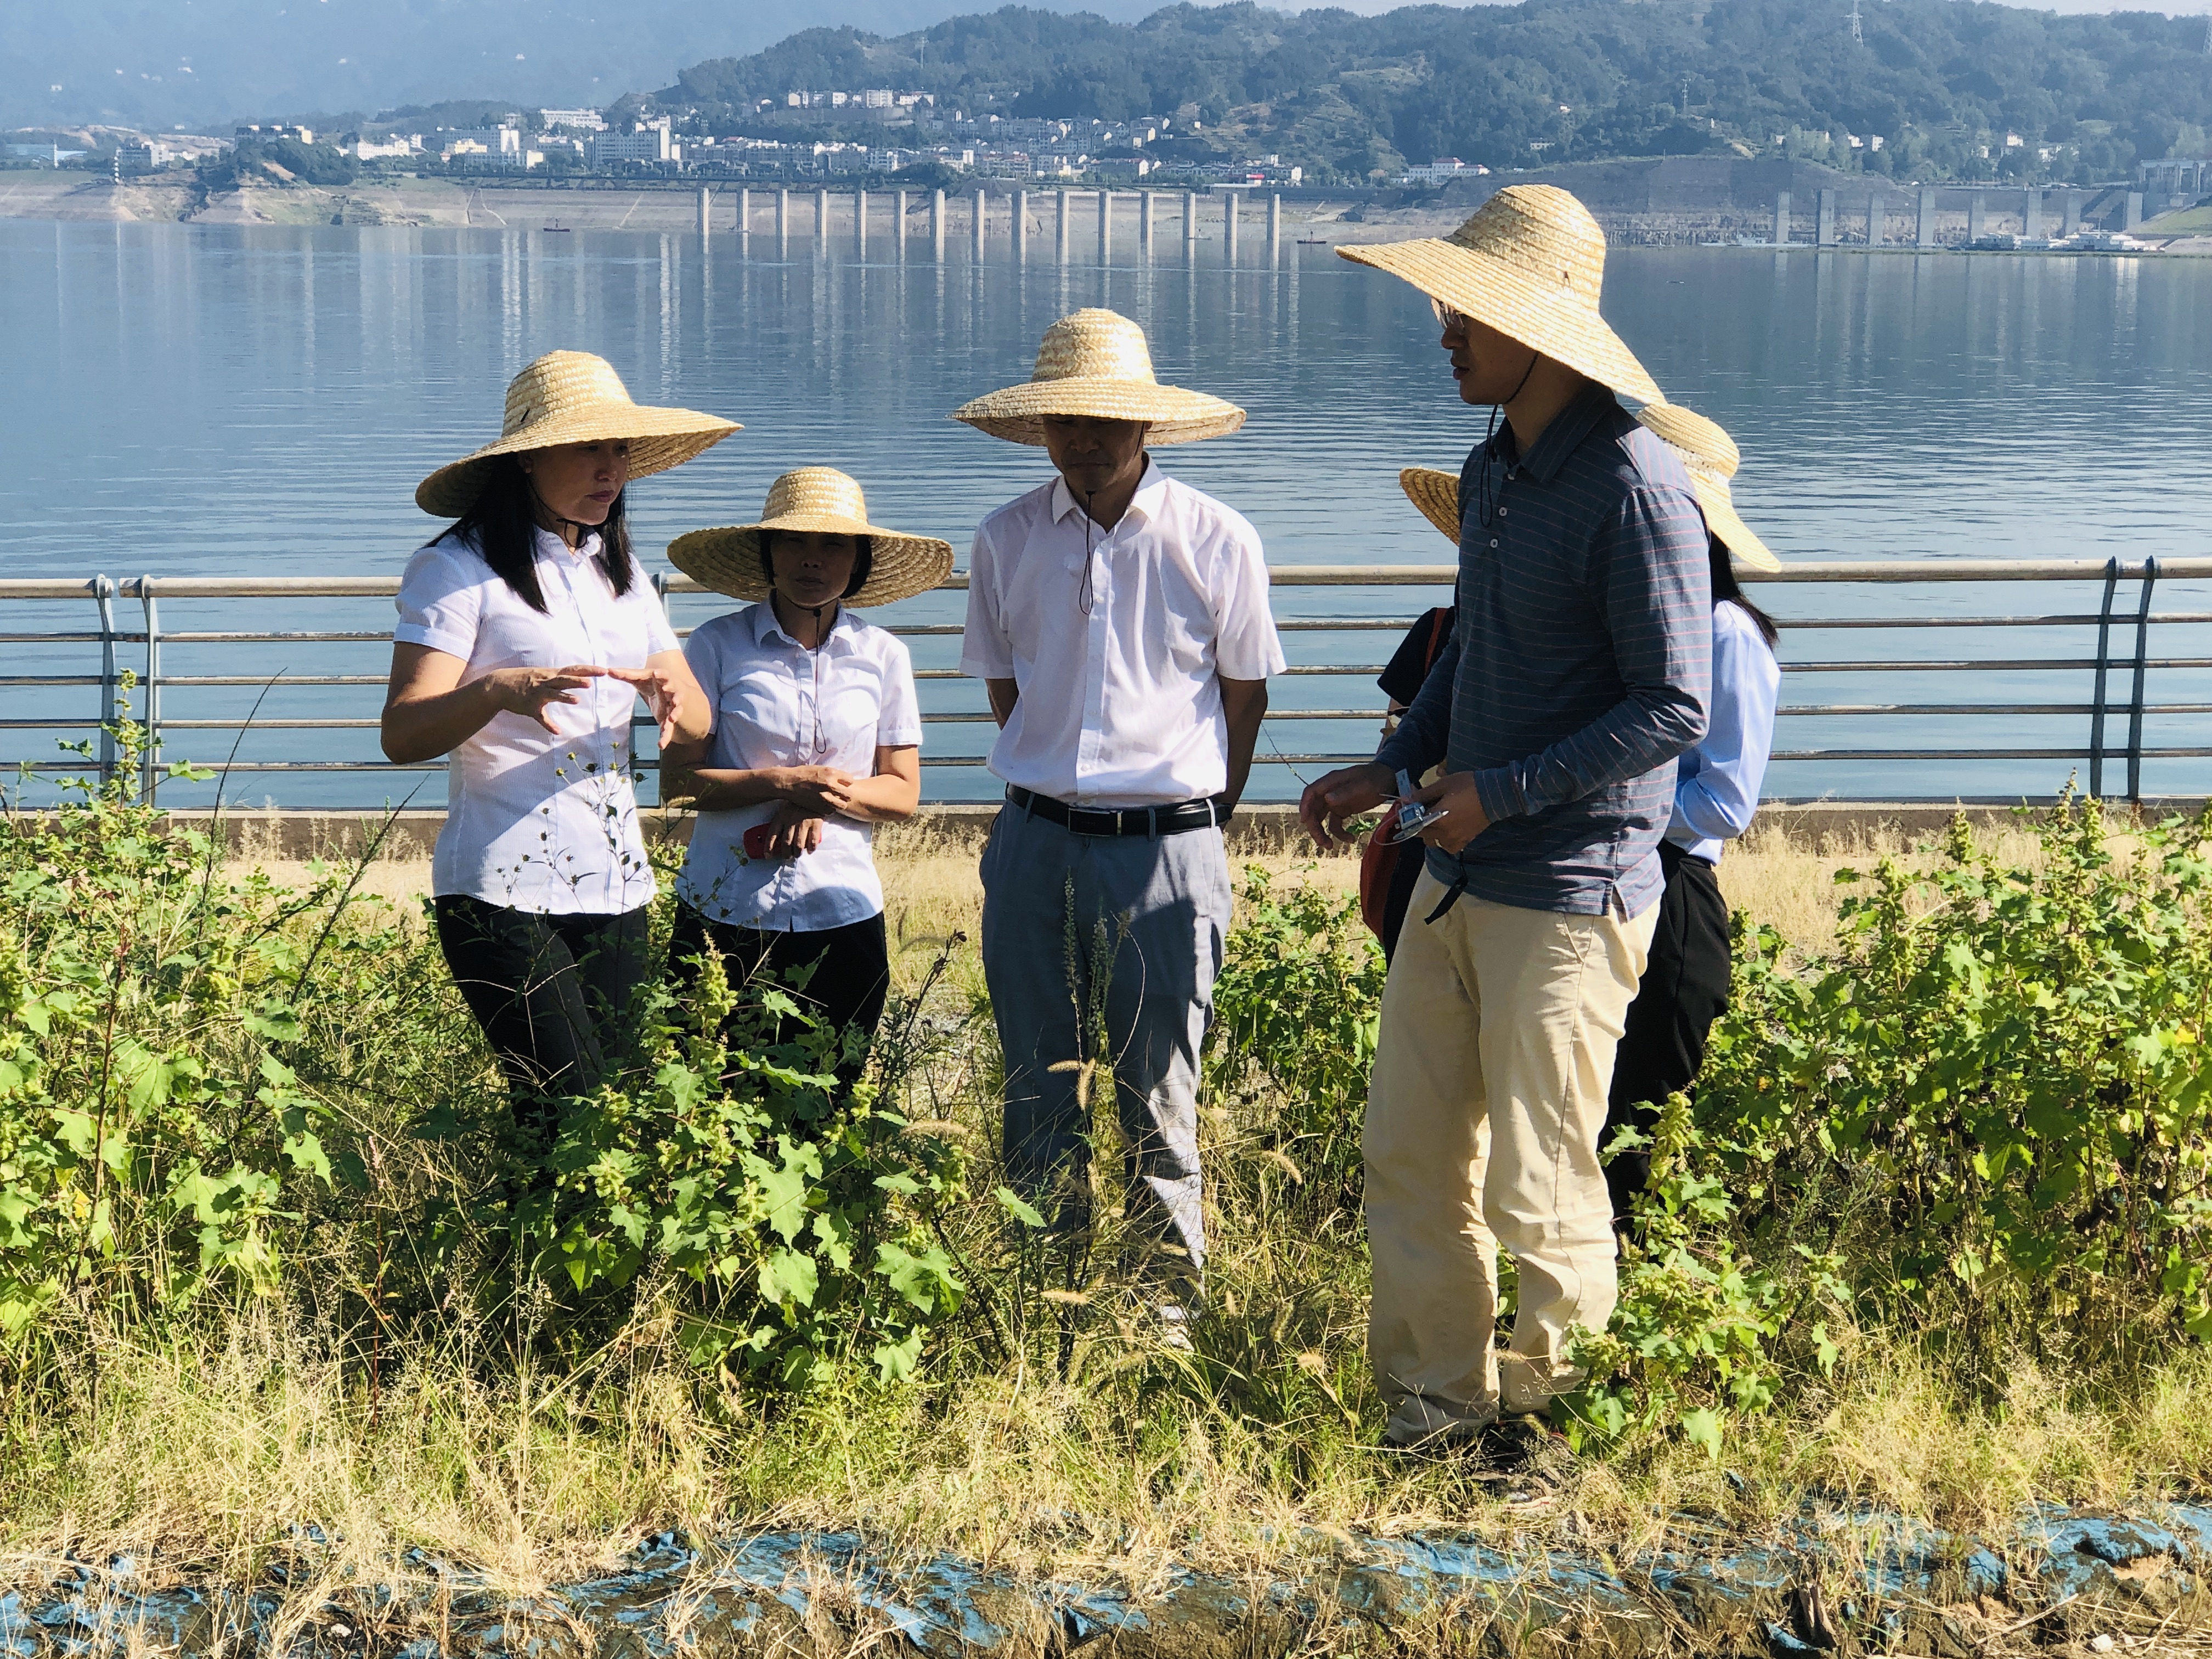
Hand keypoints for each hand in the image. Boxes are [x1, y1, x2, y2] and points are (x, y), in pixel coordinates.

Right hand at [484, 664, 607, 733]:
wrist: (499, 685)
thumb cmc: (522, 679)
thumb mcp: (541, 674)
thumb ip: (558, 676)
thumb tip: (575, 675)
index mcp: (550, 674)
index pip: (573, 670)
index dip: (589, 670)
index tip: (604, 670)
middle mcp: (545, 682)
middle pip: (564, 680)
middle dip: (578, 681)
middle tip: (592, 682)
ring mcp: (537, 695)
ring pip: (553, 695)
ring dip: (564, 697)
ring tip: (577, 700)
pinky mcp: (530, 707)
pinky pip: (541, 717)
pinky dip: (549, 725)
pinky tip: (558, 732)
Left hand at [601, 665, 693, 747]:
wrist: (669, 691)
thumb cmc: (653, 682)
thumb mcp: (640, 678)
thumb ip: (626, 675)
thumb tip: (608, 671)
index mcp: (664, 680)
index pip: (664, 675)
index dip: (662, 675)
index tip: (657, 674)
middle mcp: (671, 693)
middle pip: (675, 694)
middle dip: (675, 696)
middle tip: (672, 697)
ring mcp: (672, 707)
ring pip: (676, 711)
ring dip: (675, 714)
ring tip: (672, 719)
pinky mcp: (669, 719)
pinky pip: (669, 729)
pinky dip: (666, 737)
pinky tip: (661, 745)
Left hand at [763, 803, 824, 857]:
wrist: (815, 792)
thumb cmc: (798, 804)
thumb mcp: (785, 809)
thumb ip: (781, 822)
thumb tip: (775, 839)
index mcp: (781, 817)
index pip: (772, 835)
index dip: (768, 847)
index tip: (768, 856)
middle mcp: (791, 821)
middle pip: (786, 843)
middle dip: (786, 853)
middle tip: (787, 857)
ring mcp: (804, 823)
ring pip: (798, 844)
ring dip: (797, 853)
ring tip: (797, 854)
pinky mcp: (816, 823)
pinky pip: (812, 841)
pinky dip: (811, 848)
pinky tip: (809, 850)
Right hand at [776, 765, 858, 816]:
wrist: (789, 783)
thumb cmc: (804, 774)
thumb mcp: (821, 769)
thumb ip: (834, 775)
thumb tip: (846, 781)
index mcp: (831, 773)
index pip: (850, 780)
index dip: (847, 783)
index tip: (842, 784)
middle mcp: (829, 785)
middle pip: (849, 795)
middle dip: (846, 794)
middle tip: (840, 794)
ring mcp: (824, 797)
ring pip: (842, 805)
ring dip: (839, 803)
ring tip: (833, 800)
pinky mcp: (819, 807)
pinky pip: (831, 811)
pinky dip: (829, 809)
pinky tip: (824, 804)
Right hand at [1298, 761, 1393, 848]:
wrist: (1389, 778)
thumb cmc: (1376, 778)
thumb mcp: (1363, 785)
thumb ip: (1345, 792)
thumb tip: (1327, 799)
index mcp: (1331, 782)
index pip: (1310, 793)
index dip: (1304, 806)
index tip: (1304, 821)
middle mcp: (1329, 792)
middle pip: (1313, 810)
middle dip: (1314, 827)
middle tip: (1322, 842)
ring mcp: (1335, 802)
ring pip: (1321, 819)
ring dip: (1322, 833)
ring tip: (1330, 846)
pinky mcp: (1343, 810)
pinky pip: (1335, 824)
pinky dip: (1340, 833)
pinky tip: (1351, 839)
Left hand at [1405, 771, 1492, 854]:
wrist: (1494, 794)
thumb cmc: (1468, 785)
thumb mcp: (1443, 785)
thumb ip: (1422, 794)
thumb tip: (1404, 800)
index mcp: (1437, 819)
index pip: (1413, 822)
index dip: (1408, 815)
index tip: (1408, 809)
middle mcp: (1444, 833)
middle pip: (1422, 834)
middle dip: (1418, 823)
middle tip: (1422, 811)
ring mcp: (1455, 839)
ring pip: (1434, 842)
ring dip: (1430, 834)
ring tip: (1434, 821)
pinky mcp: (1465, 841)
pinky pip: (1448, 847)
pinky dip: (1444, 841)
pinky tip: (1447, 830)